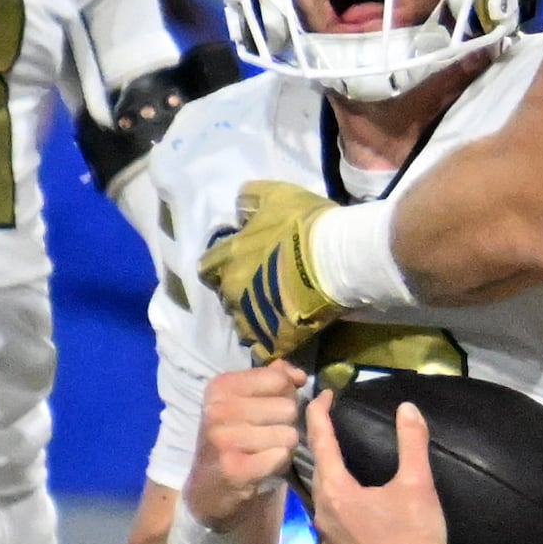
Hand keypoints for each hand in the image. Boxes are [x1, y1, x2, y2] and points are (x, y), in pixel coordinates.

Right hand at [187, 360, 309, 526]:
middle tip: (266, 434)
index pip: (278, 379)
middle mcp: (218, 410)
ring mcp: (224, 439)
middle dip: (286, 423)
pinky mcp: (235, 468)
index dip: (287, 393)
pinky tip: (262, 466)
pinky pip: (281, 456)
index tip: (272, 406)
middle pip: (289, 408)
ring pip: (289, 434)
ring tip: (263, 451)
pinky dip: (278, 463)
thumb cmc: (233, 437)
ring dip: (284, 446)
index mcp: (220, 387)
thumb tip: (299, 375)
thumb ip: (274, 379)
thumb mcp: (244, 400)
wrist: (209, 485)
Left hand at [201, 179, 346, 360]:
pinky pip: (262, 347)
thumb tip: (239, 207)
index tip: (233, 265)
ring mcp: (250, 317)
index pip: (208, 266)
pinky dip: (269, 342)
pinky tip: (282, 335)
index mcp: (230, 256)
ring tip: (272, 313)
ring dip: (252, 318)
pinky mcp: (272, 338)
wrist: (335, 259)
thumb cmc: (304, 225)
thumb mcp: (275, 196)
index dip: (220, 266)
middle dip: (236, 293)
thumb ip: (250, 199)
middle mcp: (232, 289)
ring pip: (240, 324)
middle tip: (258, 287)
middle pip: (224, 296)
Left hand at [306, 393, 449, 543]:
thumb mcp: (418, 484)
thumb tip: (407, 408)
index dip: (319, 414)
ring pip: (321, 500)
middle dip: (321, 446)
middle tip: (330, 424)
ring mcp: (327, 541)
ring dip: (328, 478)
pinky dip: (336, 507)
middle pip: (316, 472)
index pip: (320, 443)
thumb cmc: (416, 536)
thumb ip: (412, 442)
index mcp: (337, 493)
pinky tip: (352, 507)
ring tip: (341, 463)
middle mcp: (323, 515)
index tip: (323, 394)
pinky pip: (329, 524)